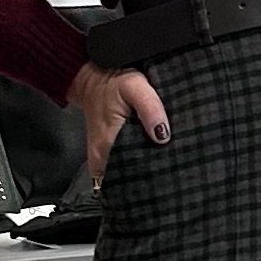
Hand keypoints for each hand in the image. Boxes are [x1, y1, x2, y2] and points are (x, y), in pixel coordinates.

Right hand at [68, 60, 169, 183]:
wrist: (93, 77)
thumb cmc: (113, 81)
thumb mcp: (135, 87)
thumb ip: (149, 108)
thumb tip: (162, 135)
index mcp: (107, 145)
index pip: (126, 179)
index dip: (146, 182)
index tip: (164, 181)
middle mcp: (100, 156)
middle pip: (125, 181)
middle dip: (146, 181)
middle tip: (167, 176)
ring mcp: (100, 156)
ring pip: (121, 176)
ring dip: (139, 174)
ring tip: (160, 170)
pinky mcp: (103, 152)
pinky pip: (118, 168)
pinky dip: (133, 167)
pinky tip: (147, 160)